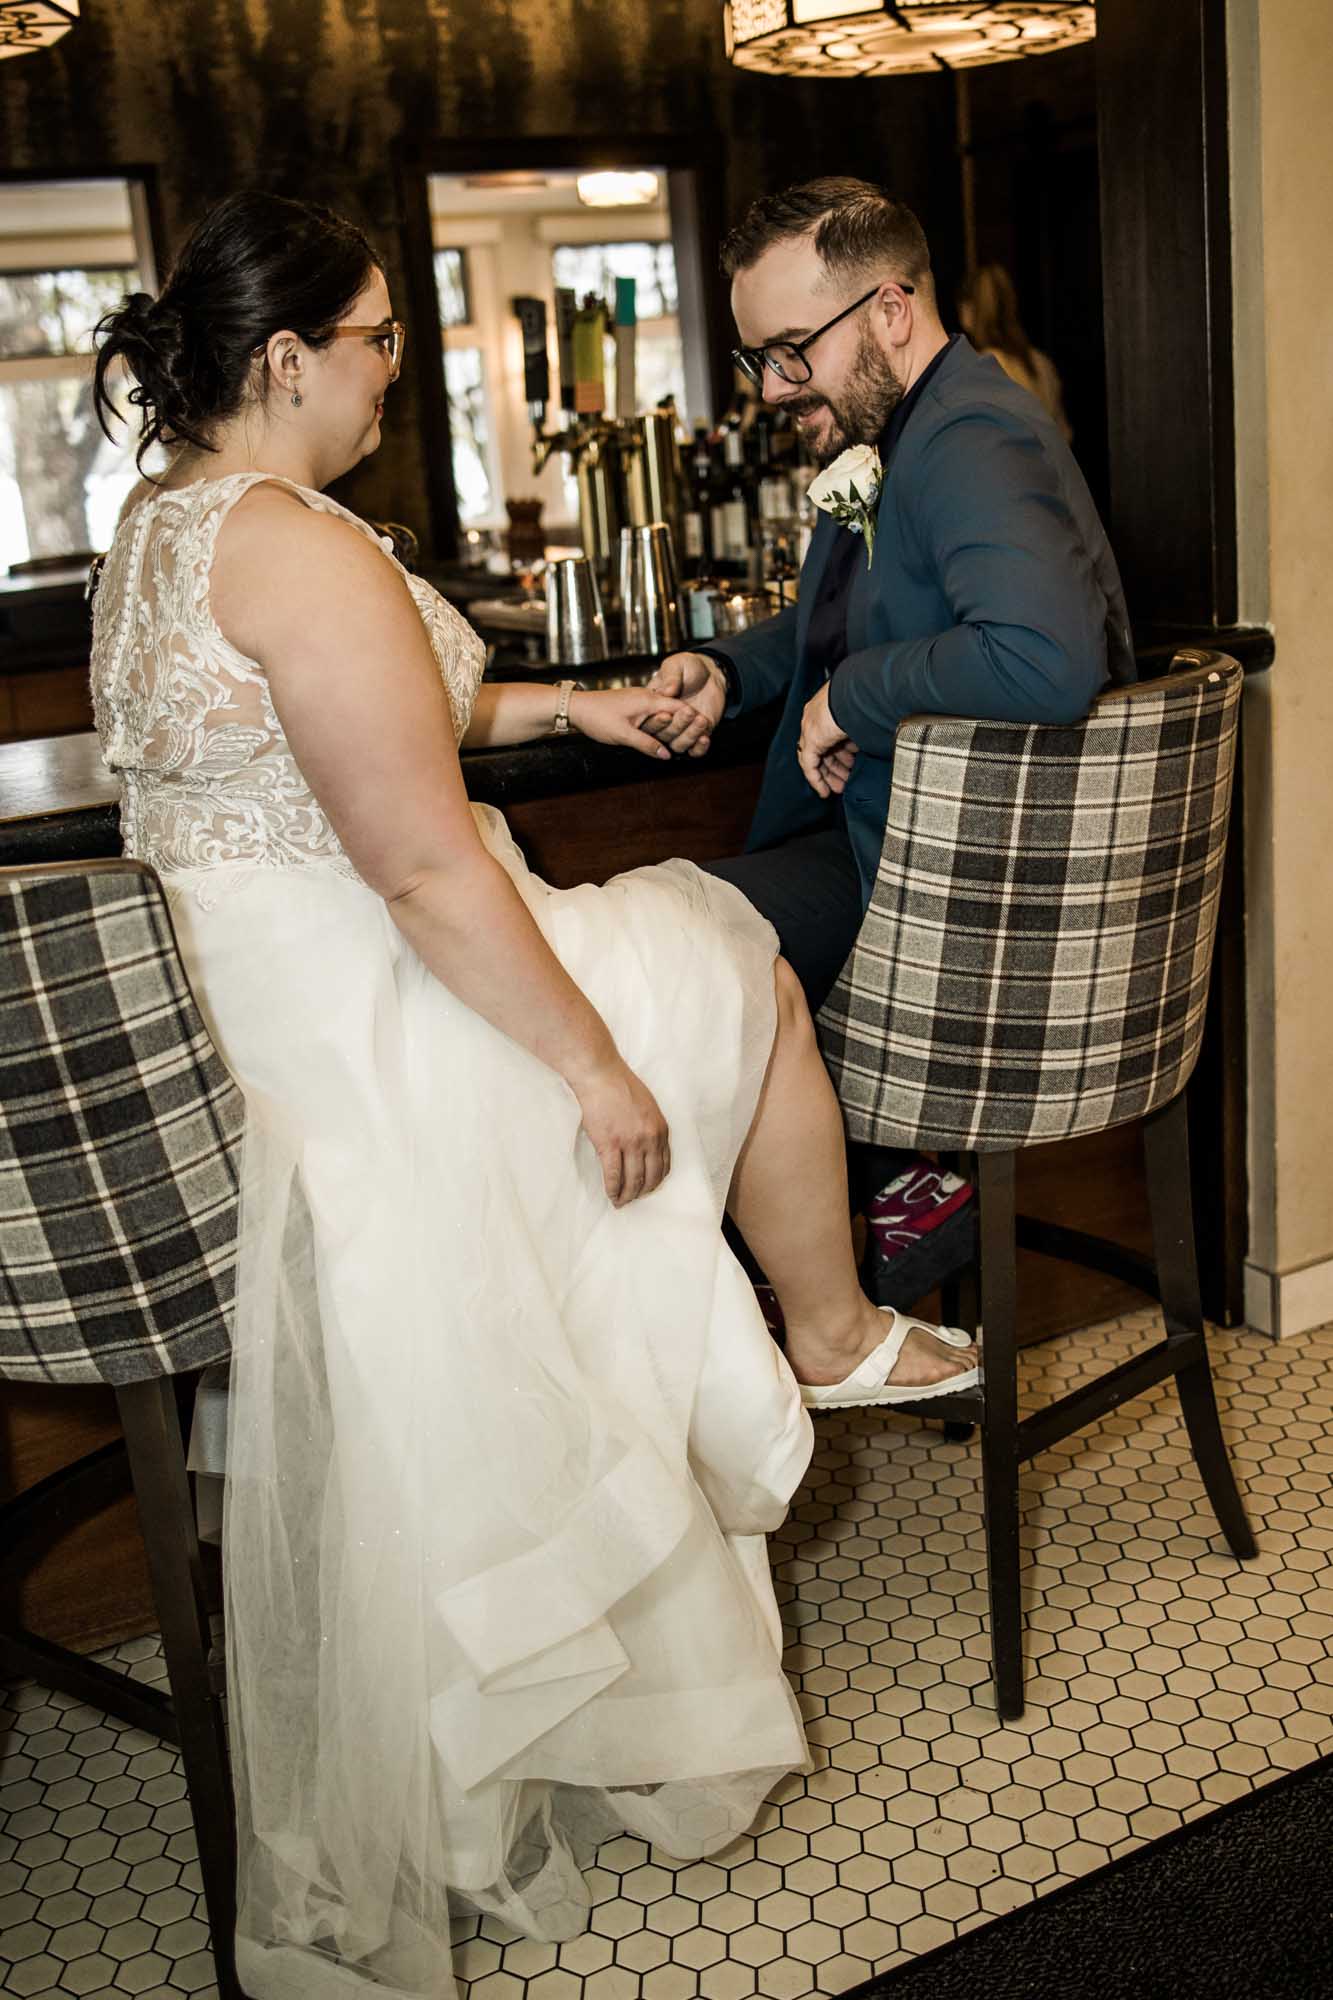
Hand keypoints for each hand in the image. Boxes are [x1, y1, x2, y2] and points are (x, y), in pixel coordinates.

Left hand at [569, 685, 709, 761]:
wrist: (576, 707)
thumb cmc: (597, 718)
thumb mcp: (623, 734)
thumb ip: (647, 744)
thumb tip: (667, 756)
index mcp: (648, 700)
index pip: (679, 708)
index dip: (693, 719)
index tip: (706, 730)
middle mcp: (647, 696)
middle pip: (675, 709)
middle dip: (688, 722)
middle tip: (703, 734)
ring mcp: (640, 700)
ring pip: (665, 710)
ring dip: (676, 722)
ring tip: (689, 735)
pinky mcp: (633, 704)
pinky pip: (654, 712)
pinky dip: (663, 721)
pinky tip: (666, 731)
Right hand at [571, 1057, 670, 1206]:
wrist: (600, 1075)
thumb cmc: (620, 1086)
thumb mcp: (647, 1106)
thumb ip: (650, 1127)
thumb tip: (645, 1147)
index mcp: (661, 1129)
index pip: (664, 1164)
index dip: (656, 1180)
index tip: (649, 1188)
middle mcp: (649, 1139)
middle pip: (651, 1176)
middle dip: (643, 1192)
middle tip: (634, 1199)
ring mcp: (630, 1143)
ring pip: (633, 1180)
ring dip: (627, 1195)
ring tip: (621, 1202)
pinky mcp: (610, 1145)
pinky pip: (614, 1175)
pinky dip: (613, 1189)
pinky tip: (611, 1195)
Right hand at [644, 652, 727, 756]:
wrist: (711, 675)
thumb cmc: (689, 668)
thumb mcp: (677, 665)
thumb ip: (671, 676)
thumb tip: (666, 691)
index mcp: (654, 706)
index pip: (649, 720)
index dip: (657, 720)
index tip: (666, 714)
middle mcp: (665, 722)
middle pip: (664, 734)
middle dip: (677, 725)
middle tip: (688, 711)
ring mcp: (680, 731)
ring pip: (679, 744)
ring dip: (690, 735)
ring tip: (701, 720)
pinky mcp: (696, 736)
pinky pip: (694, 751)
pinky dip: (699, 748)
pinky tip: (705, 738)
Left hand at [798, 682, 857, 797]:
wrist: (858, 691)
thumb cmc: (866, 698)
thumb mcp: (863, 717)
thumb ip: (860, 731)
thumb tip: (868, 744)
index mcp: (827, 707)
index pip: (829, 734)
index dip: (840, 752)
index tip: (851, 764)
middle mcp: (815, 717)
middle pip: (822, 748)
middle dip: (835, 766)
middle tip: (845, 780)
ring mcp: (811, 728)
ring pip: (815, 759)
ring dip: (829, 775)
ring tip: (841, 787)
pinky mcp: (811, 740)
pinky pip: (809, 765)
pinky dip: (817, 780)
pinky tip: (824, 792)